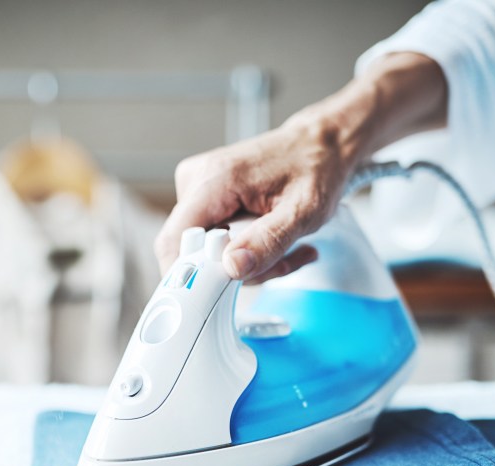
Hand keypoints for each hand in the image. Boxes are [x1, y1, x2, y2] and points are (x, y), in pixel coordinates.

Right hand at [153, 52, 446, 283]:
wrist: (322, 144)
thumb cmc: (316, 168)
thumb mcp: (304, 210)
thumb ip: (269, 241)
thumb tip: (231, 267)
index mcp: (213, 179)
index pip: (173, 241)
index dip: (189, 275)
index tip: (220, 292)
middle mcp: (196, 180)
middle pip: (191, 251)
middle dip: (234, 270)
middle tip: (278, 264)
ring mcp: (197, 189)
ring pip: (204, 251)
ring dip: (246, 263)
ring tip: (285, 250)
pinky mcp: (205, 198)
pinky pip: (212, 240)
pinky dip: (244, 251)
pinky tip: (272, 241)